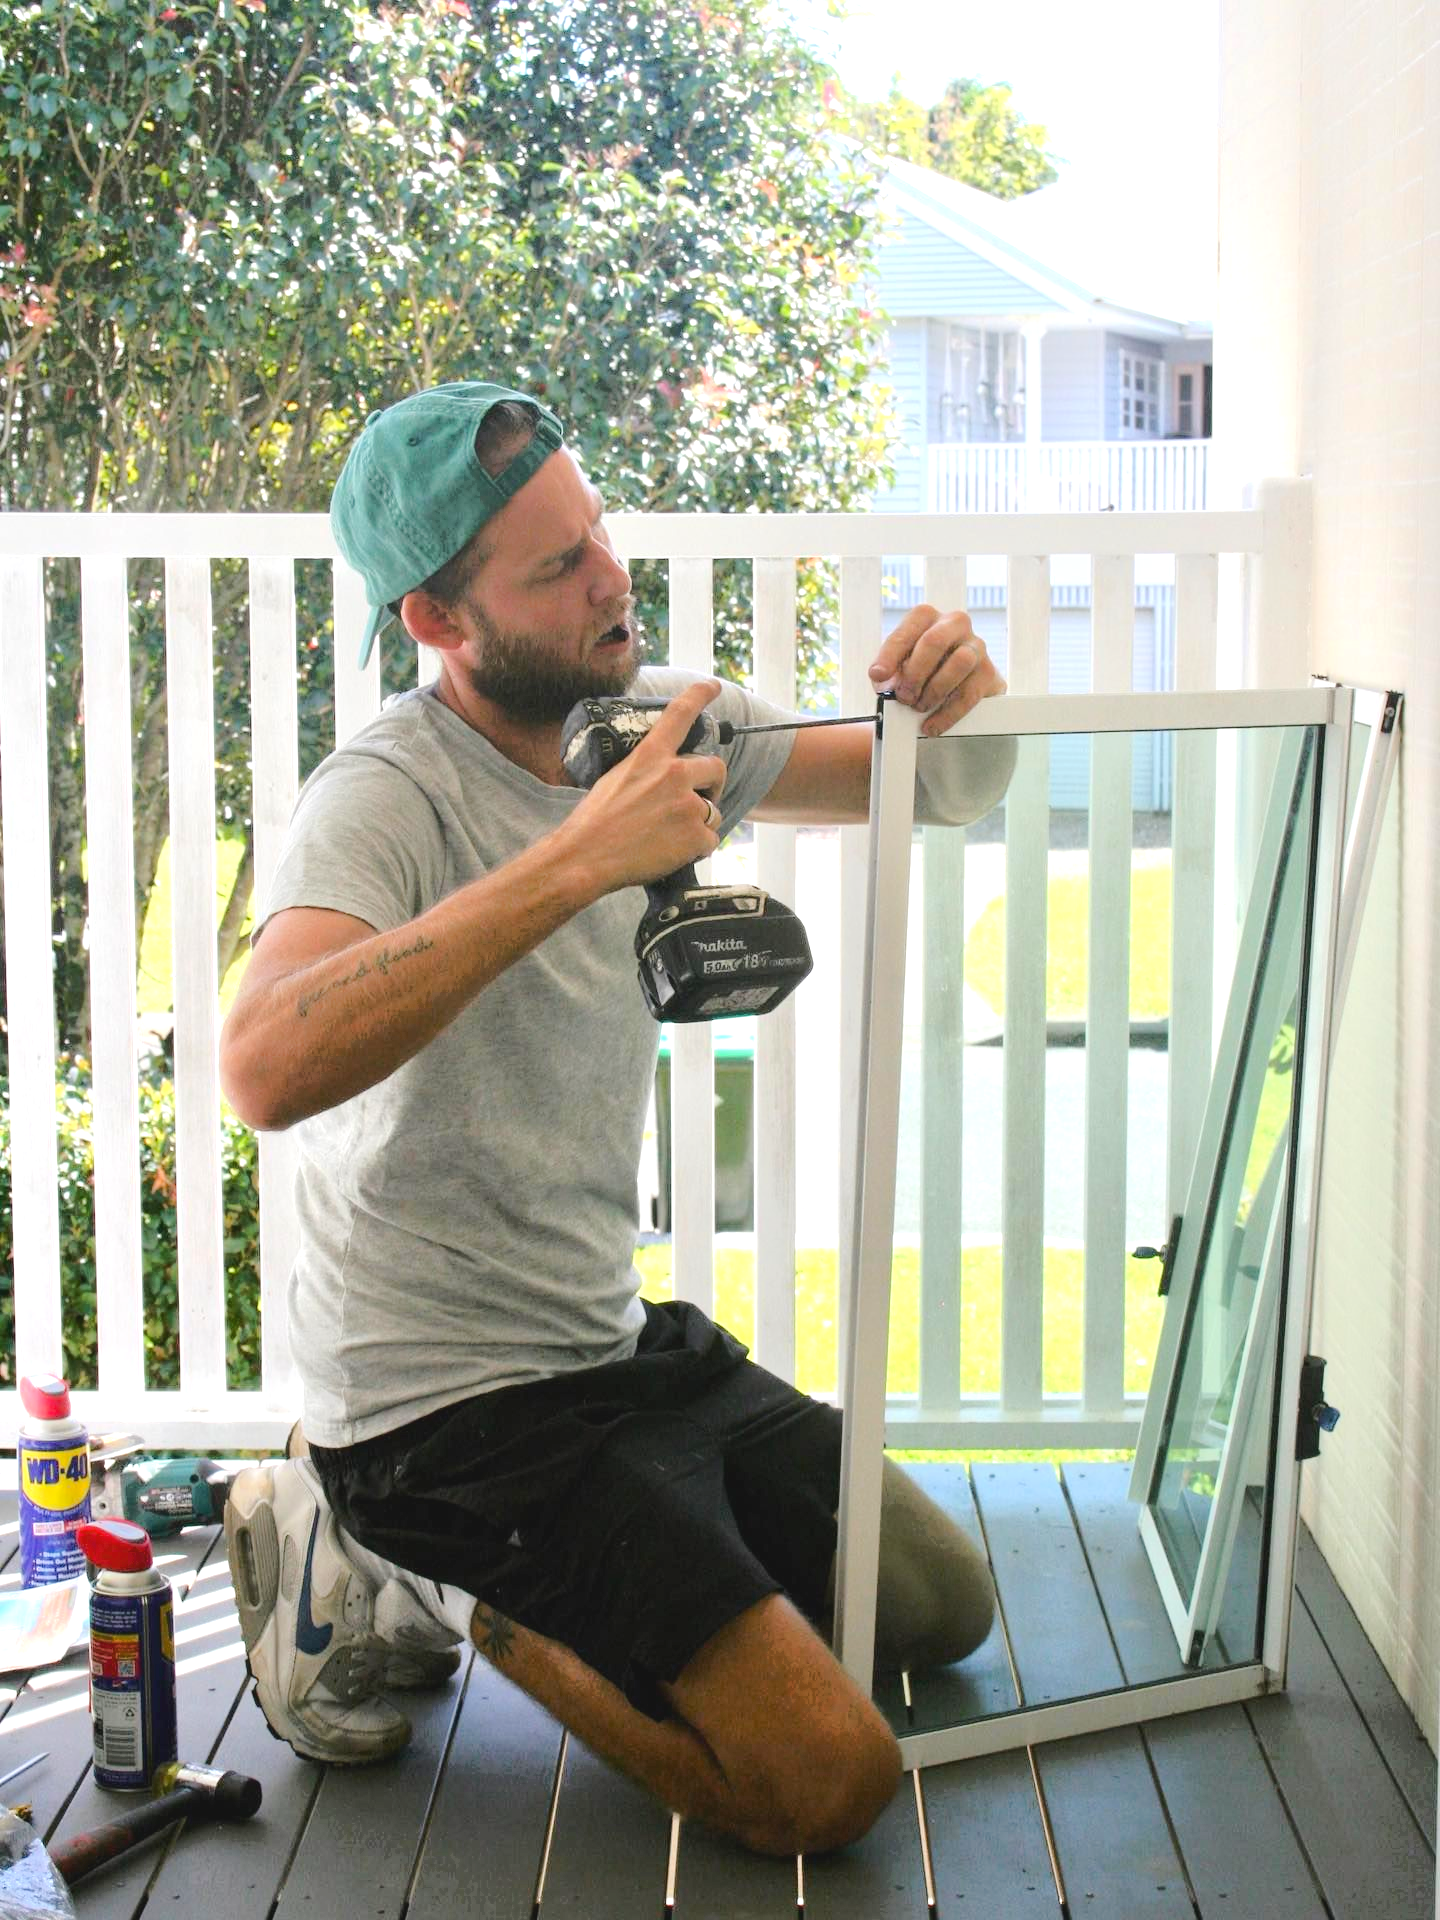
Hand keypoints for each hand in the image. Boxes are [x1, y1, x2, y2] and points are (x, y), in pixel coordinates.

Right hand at [564, 679, 727, 890]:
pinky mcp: (696, 836)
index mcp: (650, 756)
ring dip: (700, 823)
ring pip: (714, 810)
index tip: (714, 686)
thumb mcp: (615, 779)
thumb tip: (661, 780)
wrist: (585, 858)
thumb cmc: (593, 823)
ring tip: (670, 836)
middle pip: (716, 767)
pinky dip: (696, 849)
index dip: (700, 695)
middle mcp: (674, 774)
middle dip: (713, 784)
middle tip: (701, 799)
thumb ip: (646, 772)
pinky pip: (710, 840)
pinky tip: (672, 852)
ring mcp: (688, 805)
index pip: (680, 714)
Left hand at [868, 605, 1005, 736]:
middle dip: (915, 673)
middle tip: (904, 696)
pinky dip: (948, 713)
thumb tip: (884, 681)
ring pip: (960, 662)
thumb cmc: (922, 670)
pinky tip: (933, 724)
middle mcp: (955, 624)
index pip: (908, 630)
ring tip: (920, 706)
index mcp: (927, 618)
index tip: (878, 675)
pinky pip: (970, 693)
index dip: (890, 654)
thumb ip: (889, 673)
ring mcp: (976, 646)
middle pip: (935, 641)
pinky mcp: (989, 673)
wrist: (955, 686)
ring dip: (934, 690)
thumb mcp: (898, 668)